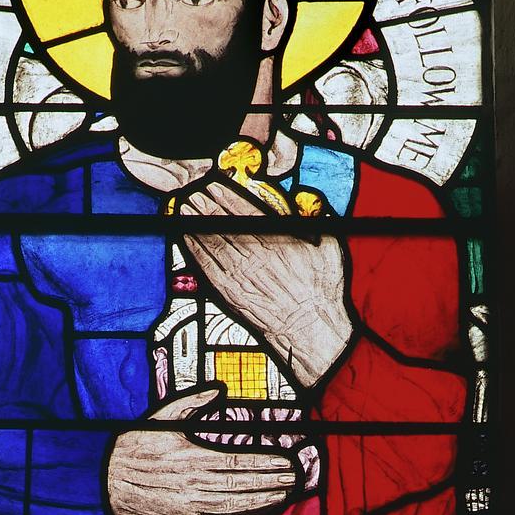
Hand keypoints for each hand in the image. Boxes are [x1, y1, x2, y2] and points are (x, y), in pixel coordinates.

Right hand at [106, 387, 299, 514]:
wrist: (102, 483)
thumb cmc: (134, 448)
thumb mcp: (161, 418)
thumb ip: (193, 403)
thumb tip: (219, 389)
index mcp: (192, 456)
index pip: (239, 462)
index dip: (267, 463)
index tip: (287, 461)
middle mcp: (194, 484)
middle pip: (243, 485)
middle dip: (273, 482)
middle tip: (295, 479)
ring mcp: (190, 507)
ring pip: (236, 507)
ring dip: (264, 502)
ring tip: (285, 496)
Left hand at [180, 175, 353, 388]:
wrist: (310, 329)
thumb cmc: (322, 291)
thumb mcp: (329, 248)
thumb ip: (317, 223)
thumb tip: (311, 201)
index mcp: (276, 239)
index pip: (244, 211)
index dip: (226, 196)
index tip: (214, 185)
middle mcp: (254, 253)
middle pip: (222, 223)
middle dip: (205, 205)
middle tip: (193, 192)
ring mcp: (240, 274)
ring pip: (211, 242)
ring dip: (196, 223)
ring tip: (184, 208)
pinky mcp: (230, 293)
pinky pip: (207, 268)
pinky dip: (195, 251)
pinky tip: (187, 238)